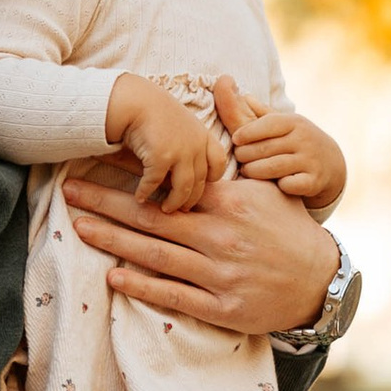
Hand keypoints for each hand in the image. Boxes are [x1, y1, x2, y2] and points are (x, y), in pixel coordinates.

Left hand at [63, 154, 338, 335]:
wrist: (321, 282)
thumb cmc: (288, 228)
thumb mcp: (265, 182)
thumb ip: (240, 134)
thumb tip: (220, 83)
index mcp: (230, 203)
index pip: (169, 185)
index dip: (129, 176)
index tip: (96, 162)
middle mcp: (221, 237)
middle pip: (151, 218)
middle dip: (106, 204)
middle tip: (69, 192)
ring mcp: (220, 274)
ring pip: (157, 255)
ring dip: (114, 241)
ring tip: (78, 227)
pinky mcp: (222, 307)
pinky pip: (174, 296)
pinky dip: (143, 287)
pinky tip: (113, 277)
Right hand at [104, 73, 221, 209]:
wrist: (133, 99)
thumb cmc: (151, 110)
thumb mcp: (178, 123)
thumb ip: (184, 145)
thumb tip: (180, 171)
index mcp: (202, 135)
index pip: (219, 162)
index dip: (212, 177)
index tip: (201, 186)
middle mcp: (196, 145)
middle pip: (201, 181)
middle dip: (192, 198)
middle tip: (183, 210)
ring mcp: (181, 152)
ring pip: (184, 188)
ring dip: (174, 202)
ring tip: (164, 210)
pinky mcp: (161, 157)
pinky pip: (155, 183)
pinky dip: (146, 192)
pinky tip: (139, 197)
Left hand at [224, 83, 347, 210]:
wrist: (332, 164)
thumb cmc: (299, 141)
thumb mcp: (286, 124)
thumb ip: (263, 113)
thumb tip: (242, 96)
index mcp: (295, 122)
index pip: (268, 124)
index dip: (248, 132)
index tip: (235, 139)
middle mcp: (304, 139)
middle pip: (265, 148)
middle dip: (246, 154)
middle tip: (238, 157)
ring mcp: (310, 161)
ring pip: (273, 167)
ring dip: (254, 170)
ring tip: (246, 170)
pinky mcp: (314, 181)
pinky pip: (289, 185)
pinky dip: (278, 185)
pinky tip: (273, 184)